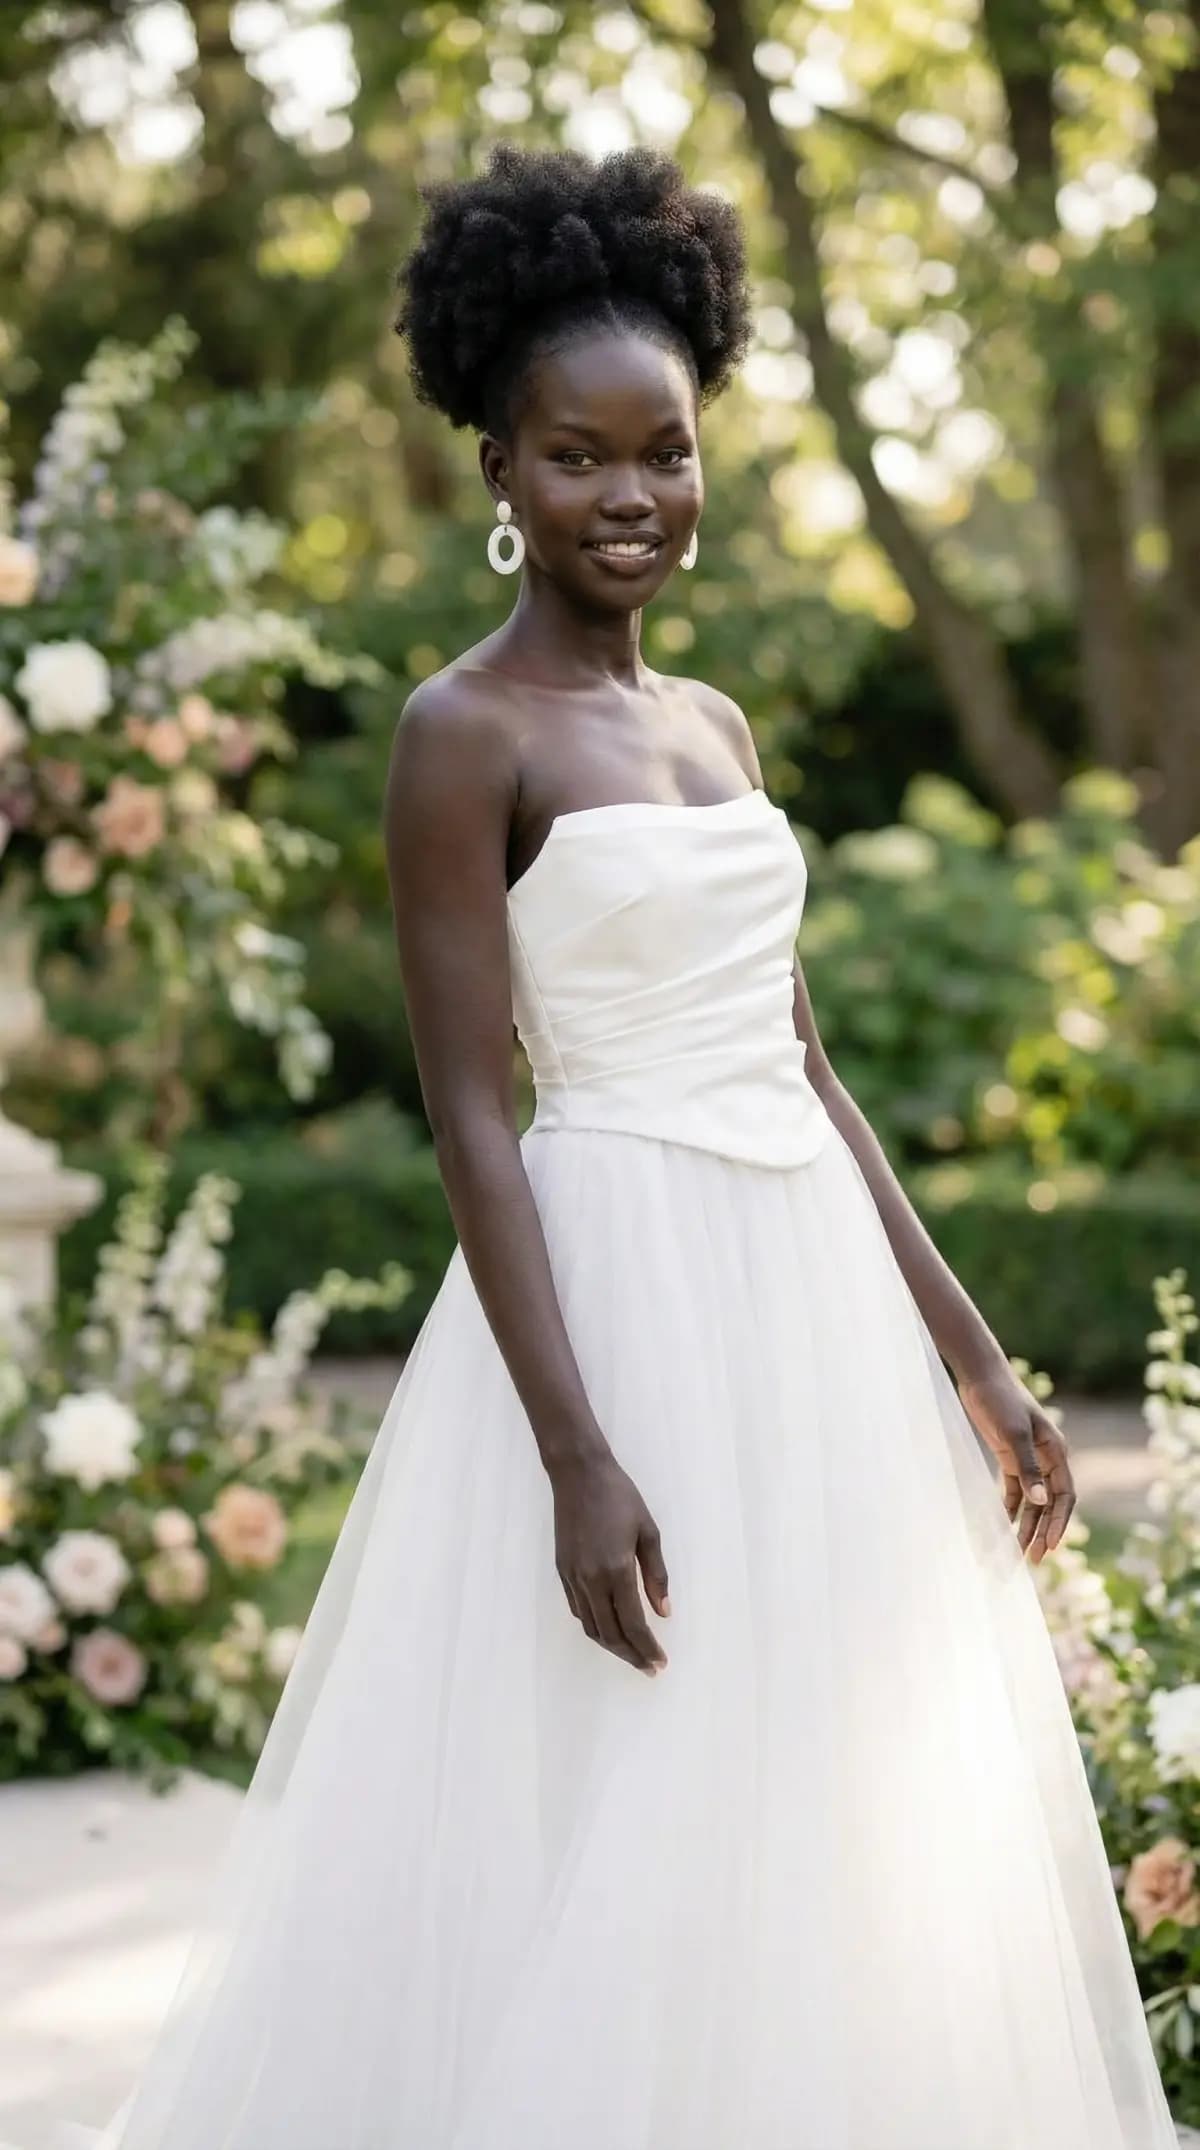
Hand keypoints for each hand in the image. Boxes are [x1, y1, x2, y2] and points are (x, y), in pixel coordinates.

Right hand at [551, 1450, 670, 1676]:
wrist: (578, 1475)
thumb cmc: (619, 1497)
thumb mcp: (648, 1532)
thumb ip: (656, 1575)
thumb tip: (664, 1612)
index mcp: (616, 1570)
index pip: (633, 1624)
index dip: (647, 1648)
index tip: (660, 1663)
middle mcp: (591, 1580)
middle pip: (610, 1634)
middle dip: (631, 1655)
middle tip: (649, 1667)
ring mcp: (573, 1577)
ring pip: (591, 1627)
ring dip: (612, 1646)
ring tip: (632, 1654)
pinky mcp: (562, 1571)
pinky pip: (578, 1610)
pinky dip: (594, 1626)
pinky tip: (609, 1627)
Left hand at [955, 1361, 1075, 1564]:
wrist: (980, 1376)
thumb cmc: (1000, 1400)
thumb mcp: (1013, 1434)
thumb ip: (1027, 1468)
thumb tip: (1041, 1501)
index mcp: (1056, 1451)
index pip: (1065, 1495)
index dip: (1059, 1522)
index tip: (1049, 1546)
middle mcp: (1047, 1458)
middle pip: (1050, 1502)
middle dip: (1043, 1530)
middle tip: (1033, 1559)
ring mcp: (1028, 1458)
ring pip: (1033, 1500)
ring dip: (1028, 1524)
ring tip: (1018, 1551)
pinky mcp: (1009, 1457)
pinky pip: (1015, 1490)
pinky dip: (1012, 1508)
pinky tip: (1005, 1526)